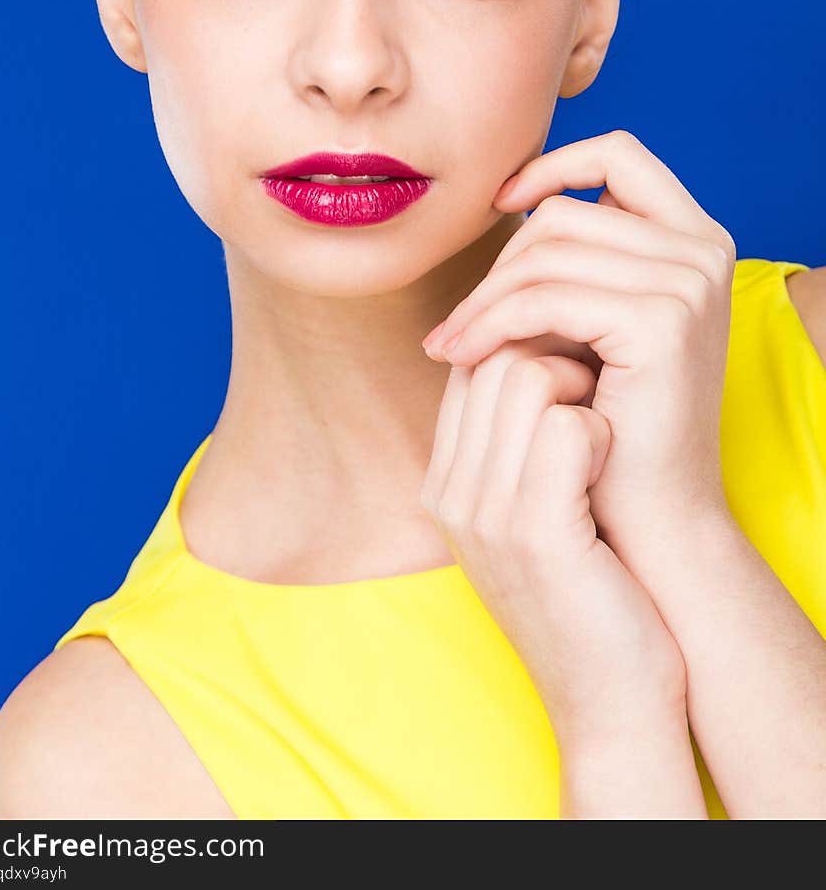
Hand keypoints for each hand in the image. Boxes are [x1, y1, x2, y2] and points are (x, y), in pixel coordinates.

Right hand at [420, 341, 689, 744]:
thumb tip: (536, 358)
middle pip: (492, 360)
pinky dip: (603, 430)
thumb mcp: (534, 516)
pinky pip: (568, 426)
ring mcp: (485, 513)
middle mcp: (449, 496)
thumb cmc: (590, 597)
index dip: (526, 352)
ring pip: (526, 378)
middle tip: (600, 404)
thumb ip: (515, 447)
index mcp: (443, 486)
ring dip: (583, 391)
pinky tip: (613, 467)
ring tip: (604, 439)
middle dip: (557, 359)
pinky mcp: (535, 531)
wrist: (612, 702)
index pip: (467, 367)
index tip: (579, 381)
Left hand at [421, 129, 735, 546]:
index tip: (498, 206)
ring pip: (543, 253)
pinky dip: (489, 325)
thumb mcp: (596, 323)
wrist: (651, 519)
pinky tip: (461, 357)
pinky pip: (543, 299)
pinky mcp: (660, 321)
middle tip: (455, 324)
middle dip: (496, 266)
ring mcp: (689, 282)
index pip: (618, 154)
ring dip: (481, 301)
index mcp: (695, 239)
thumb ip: (574, 260)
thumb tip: (506, 200)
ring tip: (449, 345)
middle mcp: (704, 250)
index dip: (551, 166)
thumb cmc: (611, 425)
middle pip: (564, 212)